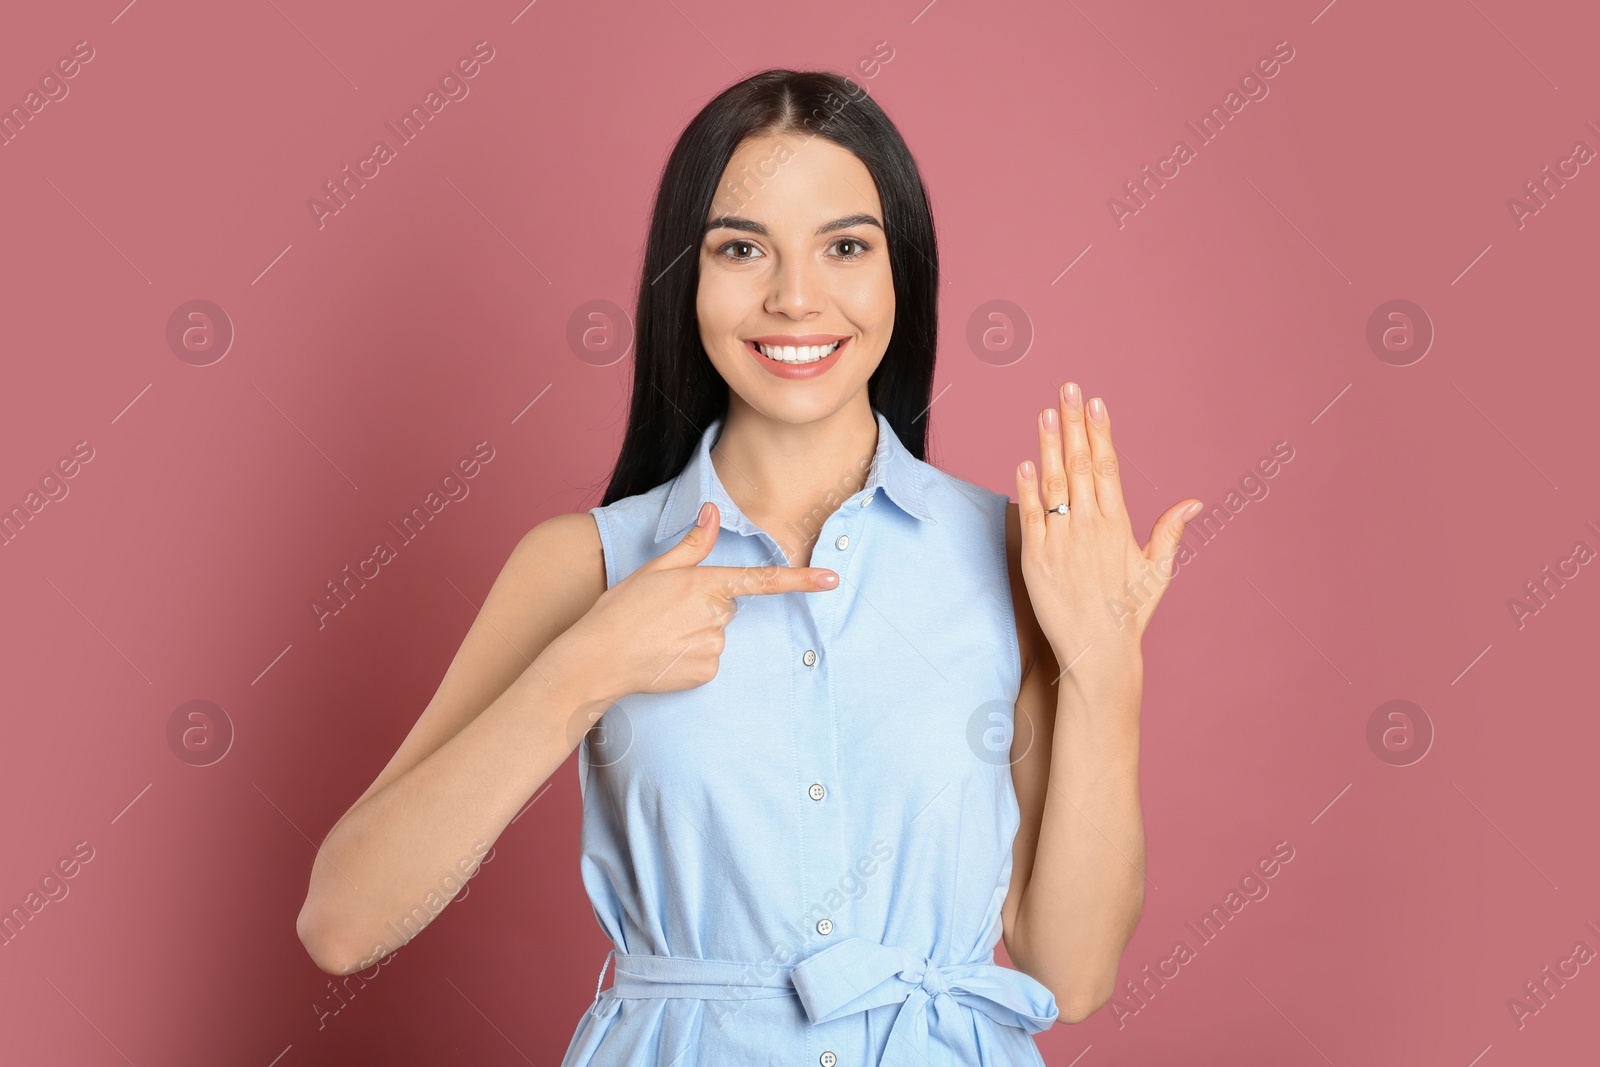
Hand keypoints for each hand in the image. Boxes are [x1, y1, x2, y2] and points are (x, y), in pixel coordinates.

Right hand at [568, 501, 838, 697]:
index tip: (832, 580)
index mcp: (705, 583)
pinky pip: (710, 661)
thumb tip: (712, 510)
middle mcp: (715, 614)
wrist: (599, 658)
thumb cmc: (622, 608)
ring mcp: (713, 646)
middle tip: (666, 613)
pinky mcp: (707, 672)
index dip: (802, 580)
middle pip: (728, 607)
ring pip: (718, 634)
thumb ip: (692, 543)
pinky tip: (666, 656)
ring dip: (696, 634)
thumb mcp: (655, 568)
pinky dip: (691, 659)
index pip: (763, 580)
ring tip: (661, 636)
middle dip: (705, 608)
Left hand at [1014, 382, 1202, 672]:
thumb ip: (1170, 531)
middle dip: (1073, 423)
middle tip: (1068, 388)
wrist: (1098, 653)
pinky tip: (1023, 461)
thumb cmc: (1130, 613)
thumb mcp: (1157, 571)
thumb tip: (1193, 502)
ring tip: (1045, 412)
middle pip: (1079, 465)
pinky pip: (1031, 517)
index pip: (1107, 467)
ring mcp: (1060, 542)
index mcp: (1118, 526)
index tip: (1096, 403)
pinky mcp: (1036, 559)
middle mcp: (1089, 528)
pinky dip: (1026, 489)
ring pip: (1052, 484)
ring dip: (1047, 445)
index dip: (1100, 432)